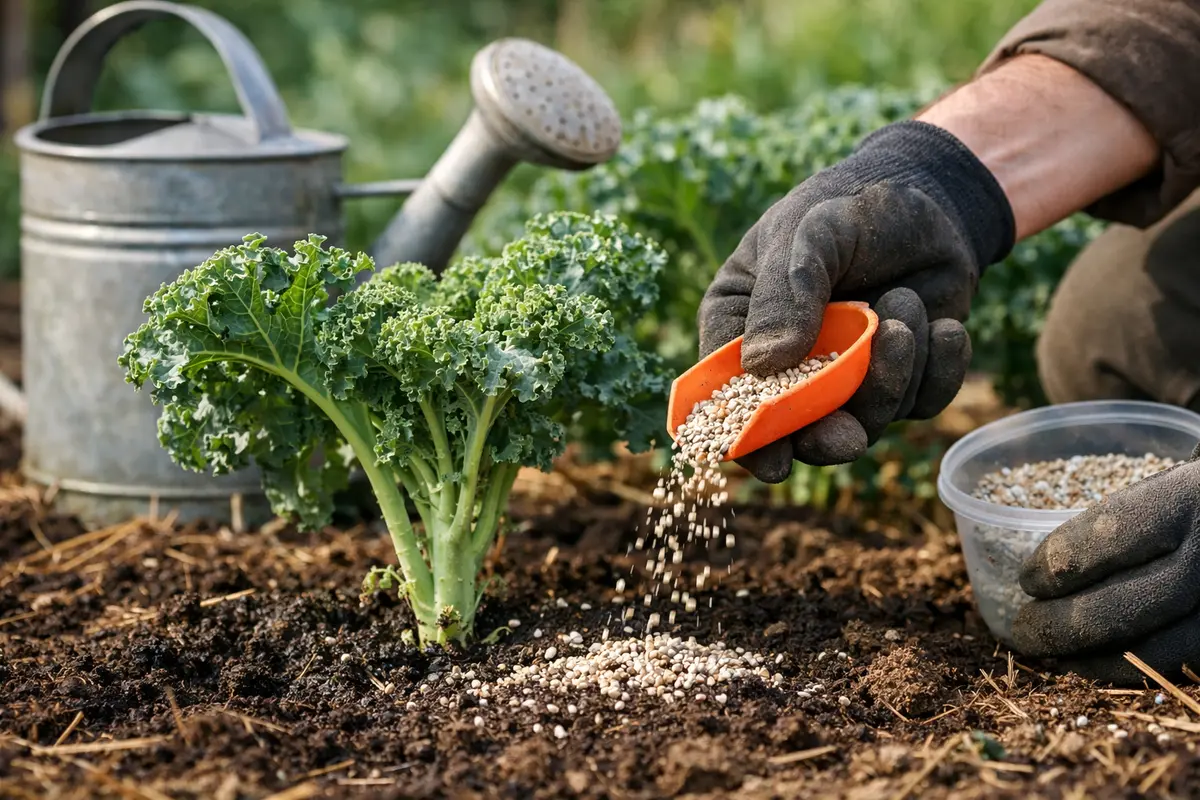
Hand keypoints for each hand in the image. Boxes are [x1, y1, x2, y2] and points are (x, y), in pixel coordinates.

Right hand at [698, 121, 1013, 482]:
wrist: (929, 195)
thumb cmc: (850, 206)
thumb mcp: (810, 234)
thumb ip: (786, 293)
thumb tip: (766, 366)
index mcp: (741, 327)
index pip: (727, 394)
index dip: (744, 436)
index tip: (771, 462)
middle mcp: (788, 363)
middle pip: (795, 430)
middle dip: (824, 437)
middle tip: (849, 437)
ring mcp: (846, 376)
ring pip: (864, 420)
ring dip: (891, 376)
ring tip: (907, 307)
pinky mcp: (901, 376)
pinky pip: (919, 404)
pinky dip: (937, 373)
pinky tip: (947, 328)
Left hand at [1011, 445, 1199, 684]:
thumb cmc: (1197, 489)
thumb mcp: (1171, 469)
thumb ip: (1121, 490)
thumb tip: (1035, 518)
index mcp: (1193, 494)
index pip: (1119, 532)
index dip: (1063, 562)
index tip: (1026, 580)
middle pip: (1138, 603)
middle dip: (1069, 624)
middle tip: (1024, 629)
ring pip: (1168, 648)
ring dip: (1099, 659)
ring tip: (1054, 657)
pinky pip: (1189, 663)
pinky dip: (1139, 669)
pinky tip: (1098, 665)